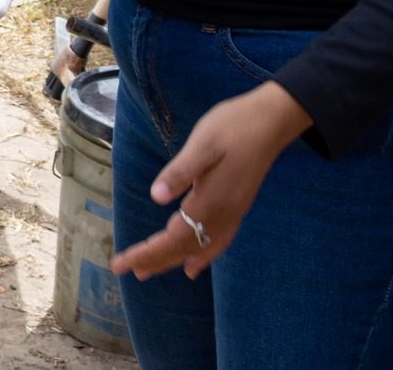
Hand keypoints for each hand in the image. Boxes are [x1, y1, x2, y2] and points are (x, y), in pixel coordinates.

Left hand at [110, 82, 311, 280]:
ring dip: (171, 260)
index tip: (121, 264)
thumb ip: (180, 172)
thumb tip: (156, 197)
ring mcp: (233, 213)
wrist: (271, 121)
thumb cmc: (233, 126)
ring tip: (147, 271)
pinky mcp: (238, 207)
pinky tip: (193, 267)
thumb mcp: (203, 143)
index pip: (173, 237)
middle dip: (153, 260)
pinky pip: (218, 242)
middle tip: (122, 270)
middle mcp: (223, 214)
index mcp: (210, 201)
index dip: (147, 252)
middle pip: (183, 247)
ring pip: (199, 248)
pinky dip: (203, 257)